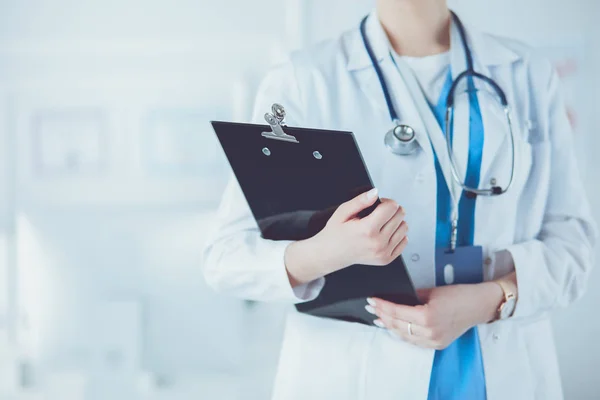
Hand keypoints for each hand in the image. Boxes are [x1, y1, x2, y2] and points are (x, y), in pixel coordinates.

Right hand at [284, 188, 408, 286]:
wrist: (330, 254)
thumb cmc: (335, 233)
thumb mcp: (343, 211)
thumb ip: (361, 200)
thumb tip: (375, 193)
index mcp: (367, 230)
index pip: (392, 207)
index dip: (386, 201)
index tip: (378, 204)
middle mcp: (378, 243)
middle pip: (400, 216)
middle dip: (391, 210)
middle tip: (378, 213)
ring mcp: (383, 253)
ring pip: (404, 228)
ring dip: (395, 222)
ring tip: (380, 224)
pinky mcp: (386, 259)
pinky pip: (404, 241)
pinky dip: (397, 235)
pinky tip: (384, 234)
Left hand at [367, 282, 503, 349]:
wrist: (479, 305)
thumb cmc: (459, 295)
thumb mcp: (432, 291)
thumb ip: (412, 295)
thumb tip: (395, 297)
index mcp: (428, 316)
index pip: (397, 312)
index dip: (382, 305)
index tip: (372, 300)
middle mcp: (430, 331)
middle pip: (397, 325)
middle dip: (382, 315)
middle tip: (371, 307)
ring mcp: (434, 340)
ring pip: (403, 335)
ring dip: (389, 326)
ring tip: (378, 318)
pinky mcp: (437, 344)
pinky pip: (414, 341)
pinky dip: (402, 333)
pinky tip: (394, 327)